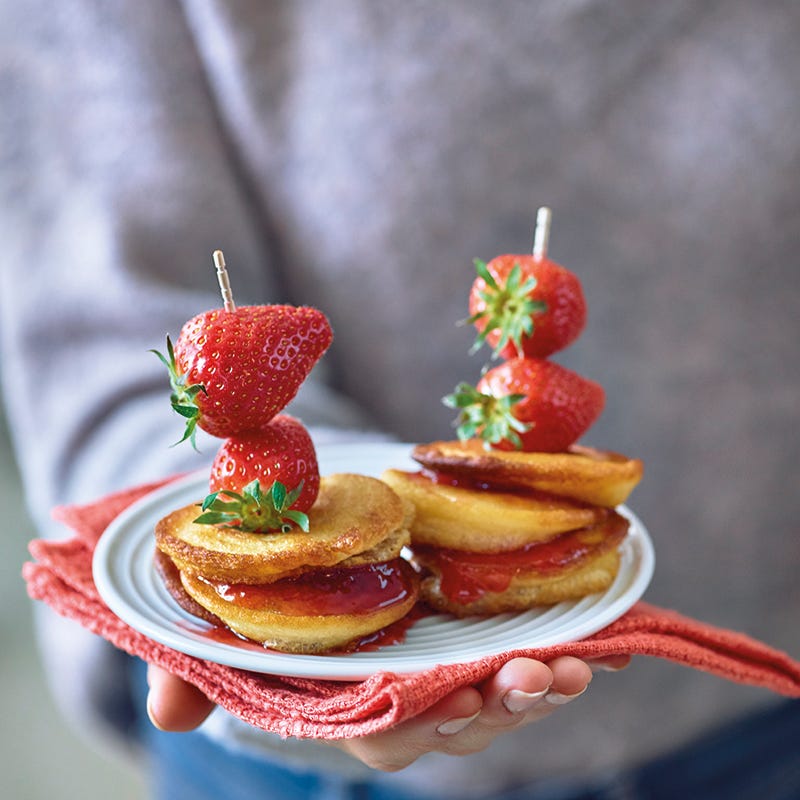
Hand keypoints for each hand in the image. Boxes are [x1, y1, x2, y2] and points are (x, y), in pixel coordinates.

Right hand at [146, 654, 627, 769]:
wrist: (304, 573)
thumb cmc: (266, 615)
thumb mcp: (223, 640)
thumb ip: (195, 674)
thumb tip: (167, 714)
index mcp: (351, 707)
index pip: (393, 731)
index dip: (432, 720)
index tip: (468, 693)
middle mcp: (406, 703)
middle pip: (460, 721)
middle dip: (504, 705)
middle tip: (542, 675)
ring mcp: (445, 676)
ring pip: (498, 696)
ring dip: (541, 683)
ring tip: (579, 664)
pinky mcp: (469, 644)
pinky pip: (518, 657)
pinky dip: (558, 653)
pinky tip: (596, 641)